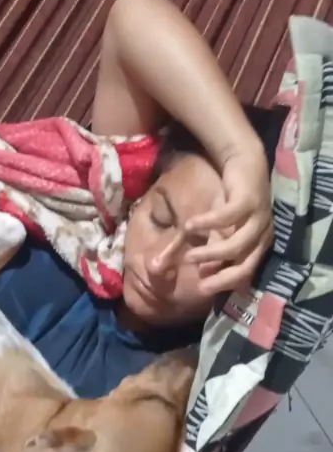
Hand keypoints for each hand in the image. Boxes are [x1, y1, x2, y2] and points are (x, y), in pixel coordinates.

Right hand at [185, 147, 272, 293]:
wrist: (244, 161)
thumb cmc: (231, 197)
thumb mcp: (222, 227)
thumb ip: (210, 244)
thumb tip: (188, 268)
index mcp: (259, 244)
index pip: (245, 272)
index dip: (225, 283)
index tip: (201, 289)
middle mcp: (263, 235)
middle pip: (245, 265)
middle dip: (221, 277)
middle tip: (198, 284)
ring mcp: (258, 218)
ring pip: (237, 246)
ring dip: (212, 254)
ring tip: (189, 257)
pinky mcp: (249, 200)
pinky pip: (228, 218)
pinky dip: (208, 224)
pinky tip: (189, 225)